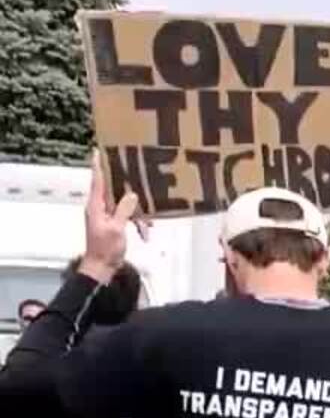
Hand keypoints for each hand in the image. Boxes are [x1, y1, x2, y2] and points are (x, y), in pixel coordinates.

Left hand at [80, 149, 140, 283]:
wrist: (101, 267)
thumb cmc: (105, 248)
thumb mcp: (116, 228)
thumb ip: (123, 209)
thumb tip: (132, 194)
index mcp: (96, 206)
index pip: (97, 181)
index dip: (98, 166)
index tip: (97, 151)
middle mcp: (99, 208)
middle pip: (110, 188)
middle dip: (121, 180)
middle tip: (129, 166)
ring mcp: (106, 216)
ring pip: (121, 202)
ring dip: (134, 206)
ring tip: (144, 206)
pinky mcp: (113, 224)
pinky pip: (126, 215)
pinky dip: (136, 220)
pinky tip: (146, 230)